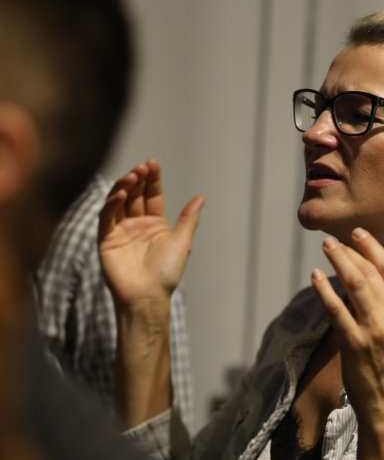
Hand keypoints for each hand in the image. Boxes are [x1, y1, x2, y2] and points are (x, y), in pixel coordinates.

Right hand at [98, 159, 203, 309]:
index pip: (152, 195)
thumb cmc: (166, 274)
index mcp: (155, 224)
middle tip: (141, 168)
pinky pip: (106, 217)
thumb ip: (189, 219)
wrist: (148, 296)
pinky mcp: (106, 240)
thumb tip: (201, 198)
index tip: (152, 163)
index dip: (152, 179)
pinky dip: (111, 204)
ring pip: (118, 202)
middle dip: (137, 180)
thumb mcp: (181, 243)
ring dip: (123, 187)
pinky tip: (120, 194)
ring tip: (132, 176)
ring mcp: (120, 231)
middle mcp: (136, 225)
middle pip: (134, 195)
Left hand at [311, 227, 383, 425]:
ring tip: (326, 248)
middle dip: (350, 250)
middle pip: (369, 272)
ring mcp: (375, 330)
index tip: (359, 233)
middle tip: (334, 240)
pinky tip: (316, 276)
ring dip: (338, 261)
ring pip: (354, 284)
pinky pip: (336, 309)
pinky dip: (324, 289)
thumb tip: (366, 275)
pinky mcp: (354, 344)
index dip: (373, 247)